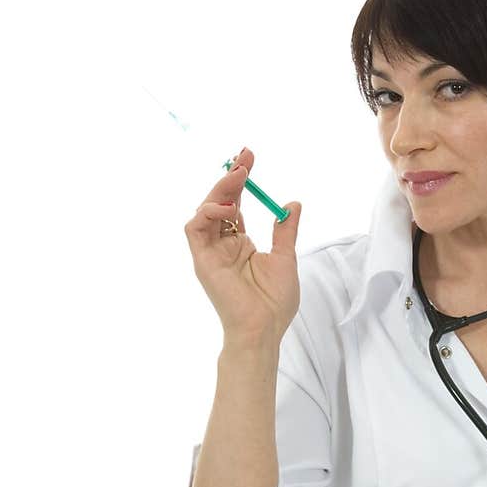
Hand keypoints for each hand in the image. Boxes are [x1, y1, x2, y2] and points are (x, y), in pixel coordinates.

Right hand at [183, 145, 302, 347]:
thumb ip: (285, 231)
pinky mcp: (202, 261)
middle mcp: (223, 245)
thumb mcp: (285, 258)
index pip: (236, 204)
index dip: (241, 181)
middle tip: (244, 157)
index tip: (250, 158)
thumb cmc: (274, 302)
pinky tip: (226, 207)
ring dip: (219, 190)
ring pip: (205, 211)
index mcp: (241, 244)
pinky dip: (206, 213)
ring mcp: (211, 252)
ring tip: (238, 177)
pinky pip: (194, 229)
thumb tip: (292, 204)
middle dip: (230, 177)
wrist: (263, 329)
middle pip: (220, 202)